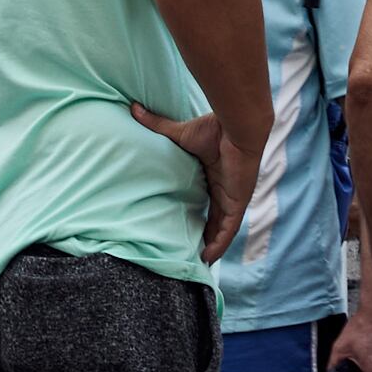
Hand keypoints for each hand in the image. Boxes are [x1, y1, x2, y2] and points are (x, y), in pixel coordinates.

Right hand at [126, 100, 259, 262]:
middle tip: (189, 251)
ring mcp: (233, 199)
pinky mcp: (238, 203)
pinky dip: (220, 243)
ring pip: (222, 229)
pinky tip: (209, 258)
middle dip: (205, 236)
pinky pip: (229, 230)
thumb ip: (158, 126)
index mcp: (215, 177)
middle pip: (214, 219)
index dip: (198, 215)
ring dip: (212, 245)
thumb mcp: (180, 134)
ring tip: (198, 262)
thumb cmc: (213, 128)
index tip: (184, 227)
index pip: (207, 201)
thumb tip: (133, 109)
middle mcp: (225, 191)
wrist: (237, 127)